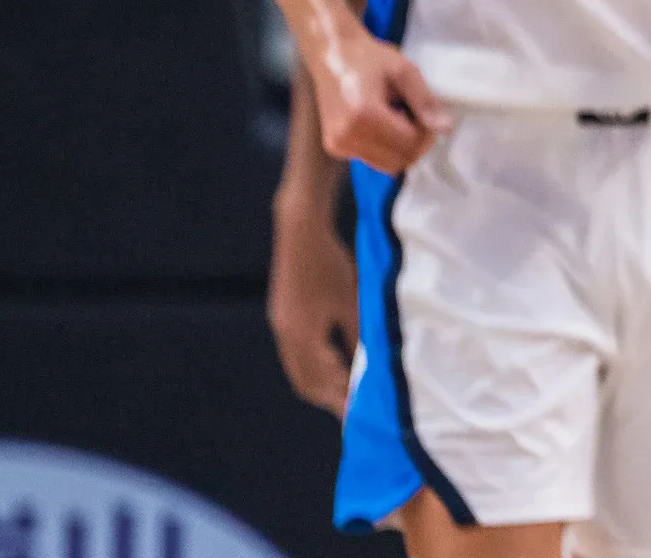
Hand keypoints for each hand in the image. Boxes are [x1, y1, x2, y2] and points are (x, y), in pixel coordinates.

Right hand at [268, 194, 357, 415]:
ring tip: (346, 395)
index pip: (324, 382)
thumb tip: (368, 370)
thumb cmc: (332, 264)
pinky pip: (297, 355)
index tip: (360, 419)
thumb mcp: (353, 303)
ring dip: (322, 385)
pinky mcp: (283, 317)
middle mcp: (287, 337)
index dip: (342, 401)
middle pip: (306, 382)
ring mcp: (282, 327)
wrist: (300, 231)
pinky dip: (315, 367)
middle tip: (353, 415)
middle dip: (330, 399)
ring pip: (300, 370)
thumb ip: (358, 339)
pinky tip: (334, 364)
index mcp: (302, 336)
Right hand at [308, 25, 450, 174]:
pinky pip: (373, 159)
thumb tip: (445, 129)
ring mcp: (338, 145)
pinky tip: (383, 123)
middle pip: (400, 160)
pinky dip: (386, 148)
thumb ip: (425, 102)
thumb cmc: (370, 58)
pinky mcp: (335, 147)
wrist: (333, 54)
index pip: (410, 143)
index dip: (427, 132)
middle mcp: (346, 136)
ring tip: (397, 118)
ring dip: (401, 147)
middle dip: (416, 142)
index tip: (426, 113)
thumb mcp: (405, 72)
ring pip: (387, 165)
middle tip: (414, 115)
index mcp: (363, 116)